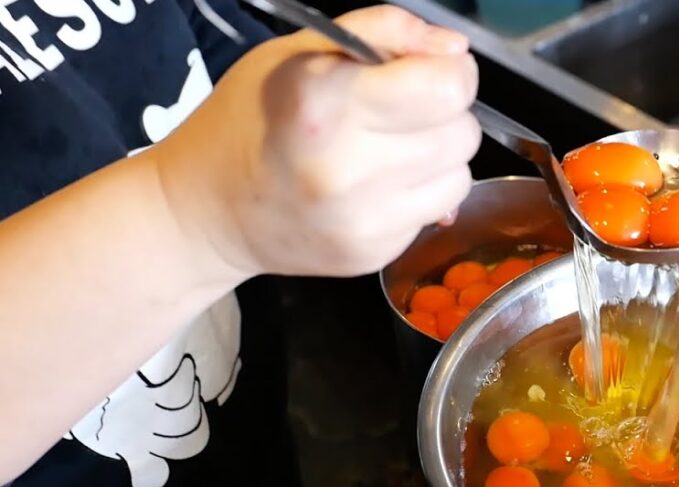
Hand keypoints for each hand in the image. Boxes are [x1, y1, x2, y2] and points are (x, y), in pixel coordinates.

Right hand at [153, 6, 479, 279]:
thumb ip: (385, 31)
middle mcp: (347, 169)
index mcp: (327, 104)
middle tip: (396, 114)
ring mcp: (363, 221)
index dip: (449, 72)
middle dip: (442, 116)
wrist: (208, 209)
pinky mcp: (374, 256)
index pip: (448, 88)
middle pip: (463, 134)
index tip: (426, 71)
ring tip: (386, 151)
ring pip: (460, 177)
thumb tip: (454, 49)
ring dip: (437, 158)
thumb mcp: (304, 50)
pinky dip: (417, 194)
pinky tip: (374, 187)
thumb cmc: (254, 117)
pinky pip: (435, 213)